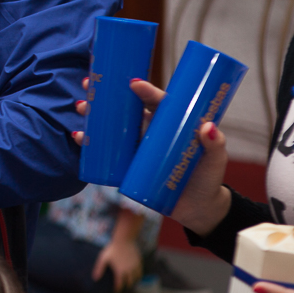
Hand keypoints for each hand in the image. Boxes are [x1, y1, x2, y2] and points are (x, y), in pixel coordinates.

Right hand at [73, 77, 231, 235]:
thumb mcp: (215, 159)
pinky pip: (104, 154)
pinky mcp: (127, 167)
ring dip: (92, 116)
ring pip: (110, 128)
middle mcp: (149, 132)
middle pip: (124, 109)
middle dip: (105, 95)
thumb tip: (207, 127)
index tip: (134, 83)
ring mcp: (136, 150)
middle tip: (90, 84)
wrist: (198, 209)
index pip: (156, 102)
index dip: (144, 90)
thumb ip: (214, 144)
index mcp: (169, 124)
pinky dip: (89, 145)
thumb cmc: (208, 178)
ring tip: (81, 107)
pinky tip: (78, 137)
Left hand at [93, 238, 142, 290]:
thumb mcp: (103, 258)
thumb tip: (95, 278)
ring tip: (131, 282)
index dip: (117, 288)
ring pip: (136, 278)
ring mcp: (135, 267)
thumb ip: (99, 268)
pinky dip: (138, 275)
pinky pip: (140, 271)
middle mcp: (129, 271)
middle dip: (126, 285)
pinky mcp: (139, 262)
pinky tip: (135, 274)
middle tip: (124, 287)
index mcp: (120, 271)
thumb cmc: (112, 249)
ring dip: (133, 281)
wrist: (124, 240)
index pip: (119, 284)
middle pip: (129, 282)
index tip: (116, 291)